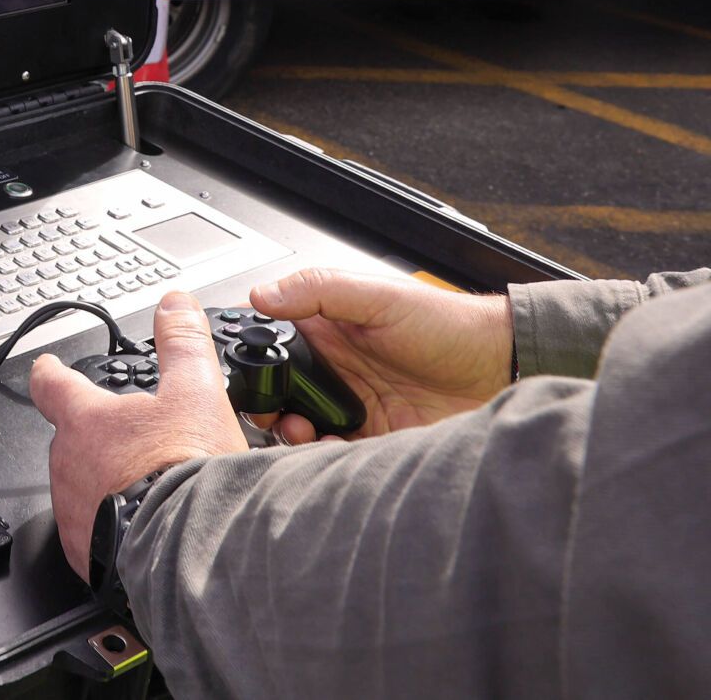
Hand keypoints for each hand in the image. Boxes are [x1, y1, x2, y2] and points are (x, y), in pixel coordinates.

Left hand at [29, 291, 246, 578]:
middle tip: (137, 445)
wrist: (193, 547)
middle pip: (73, 441)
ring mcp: (72, 511)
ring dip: (107, 485)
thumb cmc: (187, 472)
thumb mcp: (196, 392)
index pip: (51, 385)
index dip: (50, 373)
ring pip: (82, 488)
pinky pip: (93, 534)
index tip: (48, 368)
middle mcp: (67, 464)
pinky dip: (113, 528)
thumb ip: (182, 345)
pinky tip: (144, 528)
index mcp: (85, 420)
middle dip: (99, 440)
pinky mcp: (86, 553)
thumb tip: (176, 306)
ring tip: (150, 488)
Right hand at [249, 268, 511, 444]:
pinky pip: (334, 453)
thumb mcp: (380, 297)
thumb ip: (319, 290)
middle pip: (280, 394)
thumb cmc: (448, 325)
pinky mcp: (373, 439)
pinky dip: (324, 456)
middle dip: (267, 407)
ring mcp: (352, 405)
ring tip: (301, 430)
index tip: (246, 378)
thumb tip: (263, 293)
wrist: (501, 370)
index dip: (253, 363)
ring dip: (292, 433)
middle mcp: (334, 370)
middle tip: (274, 412)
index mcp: (327, 331)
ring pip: (301, 427)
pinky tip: (331, 447)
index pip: (272, 346)